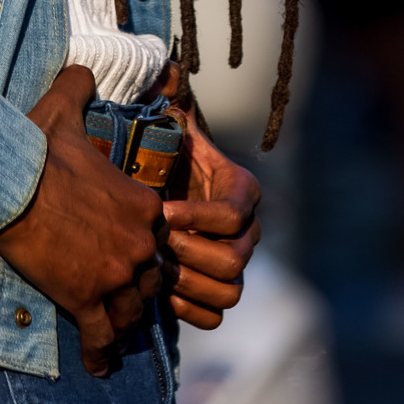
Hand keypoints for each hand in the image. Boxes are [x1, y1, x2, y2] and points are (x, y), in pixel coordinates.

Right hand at [0, 67, 164, 376]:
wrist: (8, 188)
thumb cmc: (36, 148)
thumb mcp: (64, 108)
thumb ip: (81, 87)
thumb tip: (82, 67)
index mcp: (142, 204)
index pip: (156, 235)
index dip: (141, 243)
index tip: (127, 249)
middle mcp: (139, 243)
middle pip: (150, 278)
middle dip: (136, 285)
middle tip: (118, 291)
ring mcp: (116, 275)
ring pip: (131, 310)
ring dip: (122, 319)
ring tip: (112, 329)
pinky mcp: (87, 300)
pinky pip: (102, 335)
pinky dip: (101, 352)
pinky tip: (98, 364)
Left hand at [162, 111, 260, 329]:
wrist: (167, 188)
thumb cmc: (169, 158)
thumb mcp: (174, 132)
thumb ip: (174, 110)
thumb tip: (169, 86)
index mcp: (243, 191)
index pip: (232, 214)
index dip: (197, 217)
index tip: (161, 211)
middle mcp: (248, 231)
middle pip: (234, 260)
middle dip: (189, 253)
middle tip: (155, 243)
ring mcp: (236, 264)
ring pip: (229, 293)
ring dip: (189, 284)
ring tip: (157, 269)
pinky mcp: (219, 290)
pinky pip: (215, 317)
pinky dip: (190, 310)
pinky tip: (162, 294)